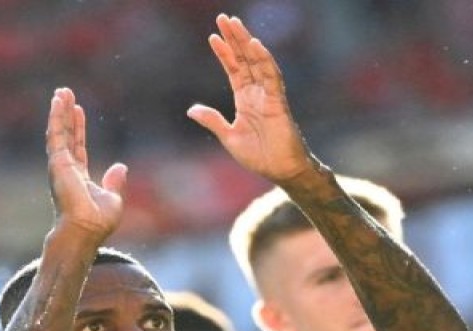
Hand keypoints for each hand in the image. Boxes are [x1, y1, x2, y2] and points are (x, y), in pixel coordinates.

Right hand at [45, 88, 126, 242]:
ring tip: (61, 92)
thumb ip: (114, 182)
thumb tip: (121, 167)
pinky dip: (56, 117)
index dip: (78, 128)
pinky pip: (55, 134)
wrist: (86, 229)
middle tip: (64, 93)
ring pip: (59, 131)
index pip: (78, 146)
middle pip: (66, 135)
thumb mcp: (113, 199)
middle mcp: (66, 169)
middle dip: (65, 114)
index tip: (79, 110)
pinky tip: (57, 101)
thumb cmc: (98, 221)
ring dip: (59, 111)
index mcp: (78, 177)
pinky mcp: (57, 161)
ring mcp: (60, 165)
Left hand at [186, 14, 312, 184]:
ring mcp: (268, 96)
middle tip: (224, 18)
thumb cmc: (260, 156)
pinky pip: (271, 77)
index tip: (213, 36)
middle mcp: (257, 93)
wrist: (281, 171)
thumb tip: (191, 109)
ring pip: (257, 62)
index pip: (234, 70)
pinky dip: (264, 60)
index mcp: (245, 100)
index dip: (224, 53)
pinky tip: (255, 45)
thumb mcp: (229, 137)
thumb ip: (213, 120)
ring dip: (246, 43)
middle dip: (234, 39)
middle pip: (245, 60)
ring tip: (236, 24)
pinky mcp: (278, 103)